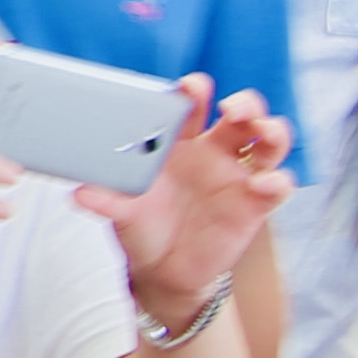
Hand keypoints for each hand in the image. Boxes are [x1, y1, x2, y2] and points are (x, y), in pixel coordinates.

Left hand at [98, 86, 293, 316]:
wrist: (164, 270)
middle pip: (243, 114)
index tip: (191, 88)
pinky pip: (278, 185)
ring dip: (273, 131)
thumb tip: (79, 192)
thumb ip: (105, 199)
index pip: (193, 105)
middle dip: (244, 104)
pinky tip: (262, 184)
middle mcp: (215, 152)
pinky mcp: (256, 203)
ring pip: (270, 141)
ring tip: (262, 134)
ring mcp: (239, 176)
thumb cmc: (143, 226)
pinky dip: (276, 182)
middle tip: (232, 108)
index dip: (195, 91)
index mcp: (180, 141)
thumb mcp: (121, 211)